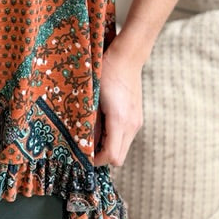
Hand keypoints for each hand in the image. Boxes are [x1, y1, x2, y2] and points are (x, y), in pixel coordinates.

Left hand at [92, 45, 143, 167]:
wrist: (127, 57)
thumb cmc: (106, 73)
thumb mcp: (92, 97)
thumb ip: (89, 120)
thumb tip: (82, 139)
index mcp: (120, 121)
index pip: (111, 156)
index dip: (96, 161)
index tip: (83, 155)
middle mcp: (132, 125)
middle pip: (119, 158)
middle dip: (102, 156)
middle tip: (86, 147)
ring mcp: (137, 122)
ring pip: (123, 148)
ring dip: (108, 147)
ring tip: (93, 133)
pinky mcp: (137, 117)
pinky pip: (126, 137)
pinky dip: (114, 137)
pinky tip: (103, 123)